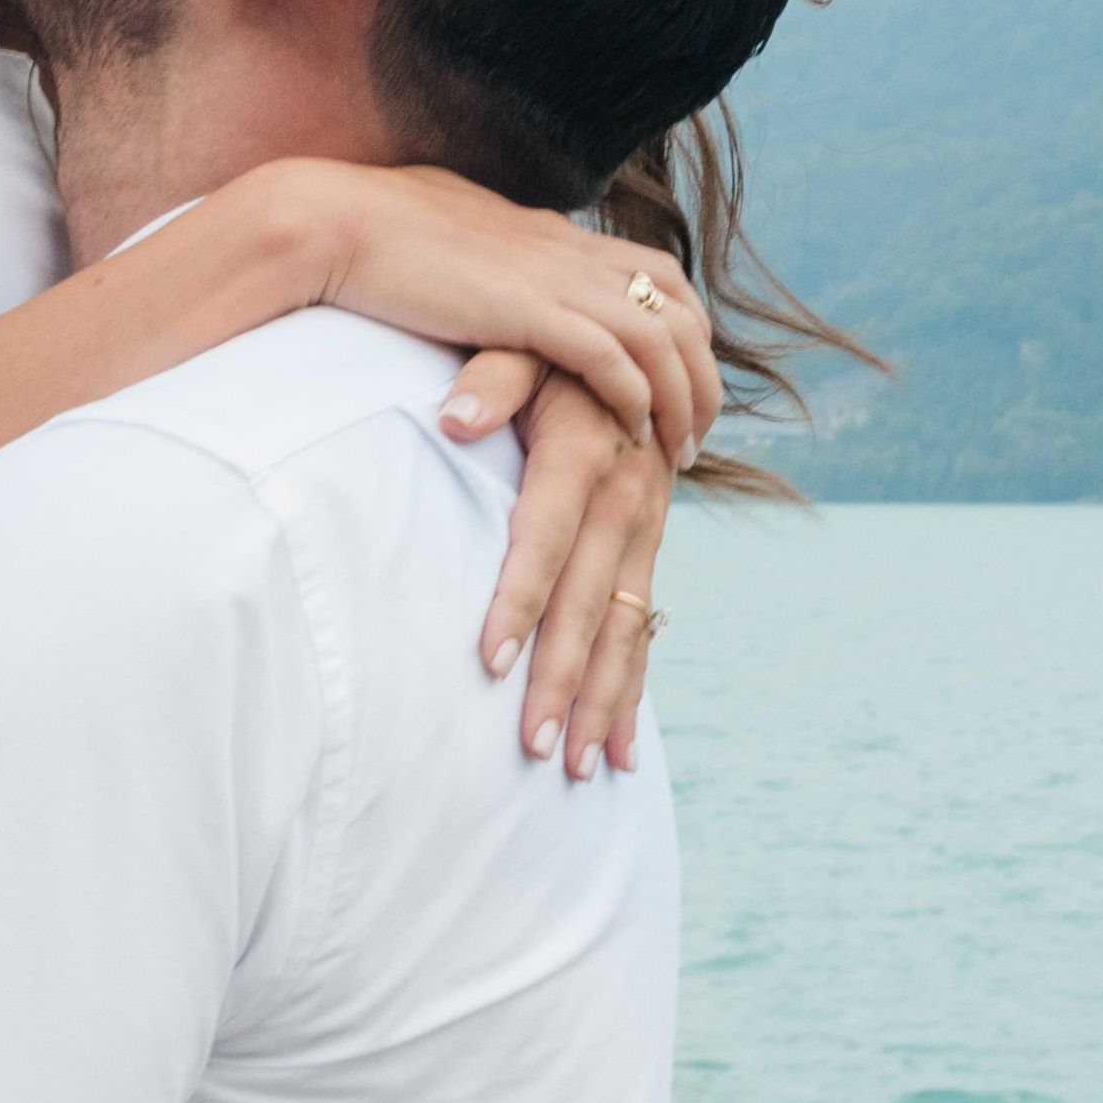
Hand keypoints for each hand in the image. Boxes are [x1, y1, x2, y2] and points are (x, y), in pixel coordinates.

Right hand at [312, 163, 718, 465]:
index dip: (683, 328)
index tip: (681, 381)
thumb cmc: (368, 233)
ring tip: (678, 452)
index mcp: (553, 233)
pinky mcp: (526, 309)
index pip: (656, 272)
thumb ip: (481, 261)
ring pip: (659, 338)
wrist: (331, 219)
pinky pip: (609, 358)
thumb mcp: (448, 241)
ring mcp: (552, 275)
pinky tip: (630, 433)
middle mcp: (568, 249)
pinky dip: (633, 398)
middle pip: (678, 307)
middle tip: (696, 434)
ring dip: (680, 399)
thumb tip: (474, 274)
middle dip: (701, 375)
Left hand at [465, 368, 673, 776]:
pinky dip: (634, 690)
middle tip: (534, 748)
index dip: (520, 599)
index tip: (489, 660)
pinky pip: (647, 629)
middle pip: (590, 603)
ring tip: (580, 771)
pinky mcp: (651, 545)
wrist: (630, 331)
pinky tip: (622, 750)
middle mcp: (626, 495)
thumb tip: (451, 417)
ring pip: (626, 629)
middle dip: (564, 679)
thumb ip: (490, 376)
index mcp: (586, 450)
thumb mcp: (521, 338)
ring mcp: (647, 526)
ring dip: (603, 702)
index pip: (546, 538)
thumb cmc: (548, 340)